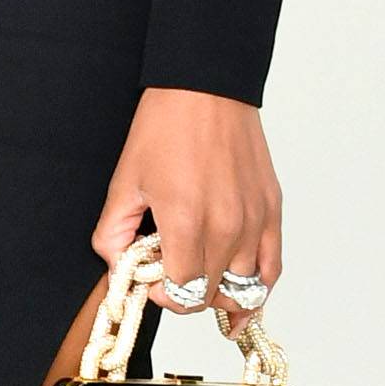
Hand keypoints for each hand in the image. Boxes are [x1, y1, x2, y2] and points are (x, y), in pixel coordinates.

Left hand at [92, 90, 280, 318]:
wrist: (206, 89)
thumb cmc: (166, 128)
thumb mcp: (124, 182)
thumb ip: (113, 235)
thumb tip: (118, 268)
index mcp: (187, 222)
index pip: (184, 294)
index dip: (165, 297)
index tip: (154, 281)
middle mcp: (227, 227)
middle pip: (212, 294)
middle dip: (187, 293)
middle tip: (172, 272)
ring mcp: (254, 220)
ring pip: (245, 288)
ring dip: (220, 291)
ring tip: (203, 277)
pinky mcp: (271, 210)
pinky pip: (271, 267)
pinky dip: (256, 284)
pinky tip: (239, 288)